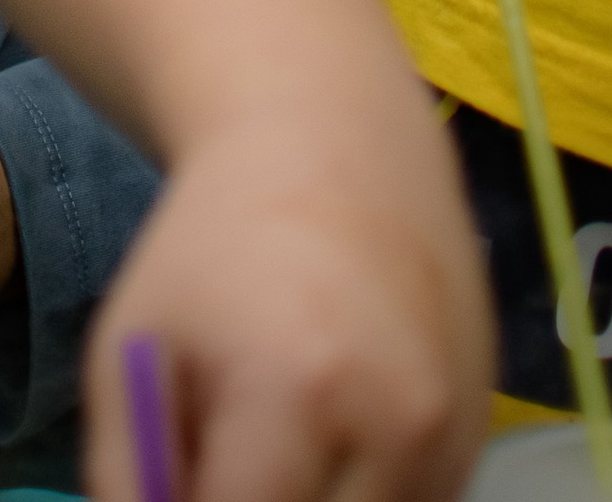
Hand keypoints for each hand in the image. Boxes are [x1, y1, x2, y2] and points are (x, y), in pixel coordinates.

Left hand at [80, 108, 488, 501]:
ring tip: (280, 436)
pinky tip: (334, 427)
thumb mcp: (133, 350)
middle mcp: (398, 426)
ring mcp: (454, 433)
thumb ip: (129, 479)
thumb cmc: (214, 248)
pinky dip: (366, 495)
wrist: (337, 145)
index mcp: (297, 394)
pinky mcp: (482, 433)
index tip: (184, 482)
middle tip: (231, 460)